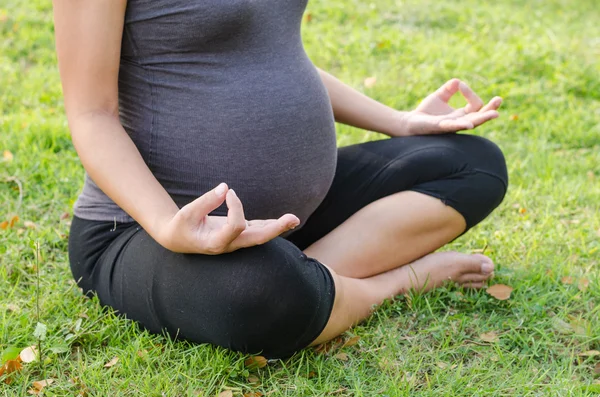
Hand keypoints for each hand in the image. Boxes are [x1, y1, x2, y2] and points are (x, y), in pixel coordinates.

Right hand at [156, 183, 299, 253]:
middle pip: (257, 238)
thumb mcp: (187, 213)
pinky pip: (257, 230)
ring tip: (294, 219)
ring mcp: (235, 241)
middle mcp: (229, 245)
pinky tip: (284, 221)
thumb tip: (225, 188)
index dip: (236, 207)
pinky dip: (270, 224)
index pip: (236, 225)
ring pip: (260, 236)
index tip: (229, 192)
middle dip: (276, 229)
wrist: (177, 239)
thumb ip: (206, 201)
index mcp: (216, 243)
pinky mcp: (237, 234)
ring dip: (277, 227)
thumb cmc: (181, 226)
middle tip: (293, 219)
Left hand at [401, 78, 502, 135]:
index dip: (471, 93)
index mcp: (460, 115)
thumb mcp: (439, 97)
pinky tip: (468, 124)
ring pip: (471, 124)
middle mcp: (459, 122)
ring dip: (483, 119)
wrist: (409, 122)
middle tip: (499, 99)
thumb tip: (458, 81)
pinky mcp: (440, 128)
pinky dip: (460, 125)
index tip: (461, 85)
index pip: (475, 105)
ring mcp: (451, 127)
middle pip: (480, 117)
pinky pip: (452, 128)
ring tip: (494, 114)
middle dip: (490, 109)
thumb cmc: (425, 112)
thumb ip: (448, 89)